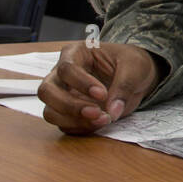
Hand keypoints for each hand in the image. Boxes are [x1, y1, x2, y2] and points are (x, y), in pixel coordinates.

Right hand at [39, 42, 161, 134]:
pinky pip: (64, 125)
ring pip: (50, 112)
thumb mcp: (135, 66)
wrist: (135, 76)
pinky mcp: (69, 112)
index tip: (103, 94)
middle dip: (69, 105)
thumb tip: (112, 110)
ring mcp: (62, 94)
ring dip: (74, 120)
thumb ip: (124, 86)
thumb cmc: (131, 63)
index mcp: (76, 53)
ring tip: (103, 120)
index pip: (66, 69)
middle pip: (47, 91)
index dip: (81, 83)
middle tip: (96, 112)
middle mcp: (62, 74)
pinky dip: (80, 128)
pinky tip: (100, 124)